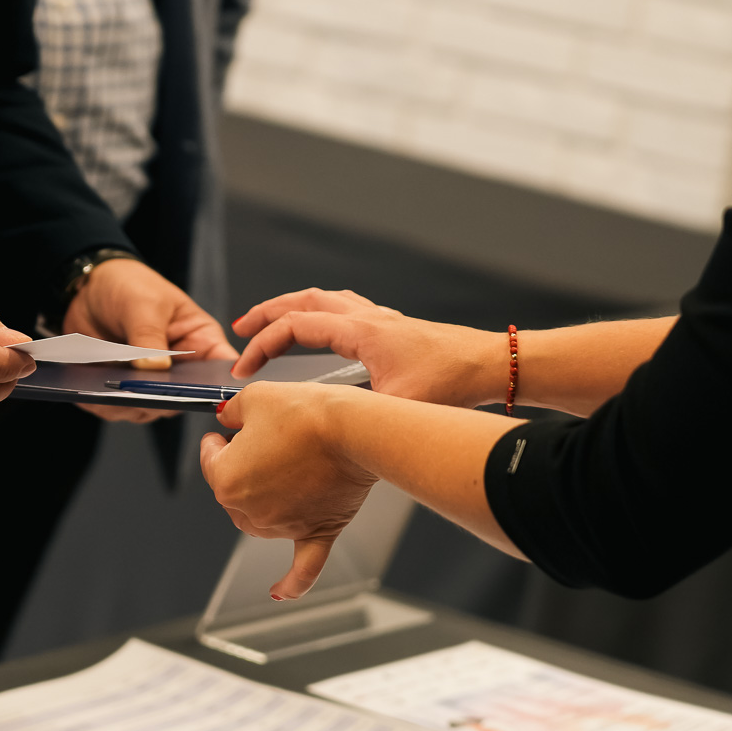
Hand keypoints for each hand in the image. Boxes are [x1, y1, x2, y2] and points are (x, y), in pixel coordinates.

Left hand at [65, 257, 236, 423]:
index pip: (222, 370)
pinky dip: (104, 404)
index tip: (204, 392)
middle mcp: (180, 370)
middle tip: (147, 392)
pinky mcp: (122, 391)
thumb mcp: (144, 304)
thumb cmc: (130, 285)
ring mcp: (150, 383)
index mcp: (201, 342)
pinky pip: (116, 408)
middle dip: (164, 398)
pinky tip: (92, 392)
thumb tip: (155, 369)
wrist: (88, 288)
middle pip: (184, 398)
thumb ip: (150, 336)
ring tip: (112, 392)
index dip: (219, 385)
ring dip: (129, 404)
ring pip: (148, 409)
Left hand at [198, 382, 378, 599]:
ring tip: (284, 468)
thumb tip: (227, 417)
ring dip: (262, 501)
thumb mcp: (256, 397)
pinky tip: (281, 592)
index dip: (218, 442)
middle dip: (243, 467)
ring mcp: (283, 525)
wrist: (353, 431)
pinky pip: (302, 567)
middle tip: (266, 441)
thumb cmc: (307, 414)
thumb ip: (233, 411)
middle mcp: (251, 510)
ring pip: (259, 521)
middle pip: (233, 492)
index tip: (224, 434)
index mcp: (228, 480)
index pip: (209, 461)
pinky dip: (292, 582)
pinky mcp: (316, 532)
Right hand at [231, 289, 504, 407]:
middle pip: (304, 300)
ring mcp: (381, 320)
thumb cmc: (452, 381)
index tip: (244, 370)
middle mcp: (368, 318)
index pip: (296, 326)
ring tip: (272, 325)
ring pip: (325, 300)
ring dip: (293, 309)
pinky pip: (344, 308)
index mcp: (361, 332)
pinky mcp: (393, 329)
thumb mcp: (399, 406)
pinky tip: (321, 332)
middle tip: (242, 329)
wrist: (490, 365)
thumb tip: (326, 431)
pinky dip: (320, 314)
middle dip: (267, 314)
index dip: (263, 346)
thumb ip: (360, 417)